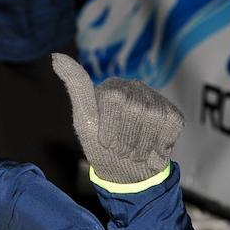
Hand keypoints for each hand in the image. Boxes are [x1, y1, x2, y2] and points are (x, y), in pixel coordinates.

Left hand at [52, 54, 182, 183]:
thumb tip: (57, 57)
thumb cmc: (101, 147)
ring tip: (135, 154)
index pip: (114, 98)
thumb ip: (76, 89)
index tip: (106, 143)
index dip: (111, 126)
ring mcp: (155, 99)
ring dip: (143, 145)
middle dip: (127, 138)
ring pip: (155, 117)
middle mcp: (133, 87)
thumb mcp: (84, 121)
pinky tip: (151, 150)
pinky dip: (160, 144)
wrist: (127, 172)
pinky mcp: (172, 112)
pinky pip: (171, 124)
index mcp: (110, 87)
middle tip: (121, 151)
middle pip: (135, 109)